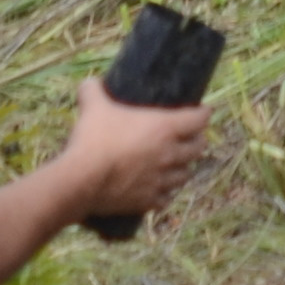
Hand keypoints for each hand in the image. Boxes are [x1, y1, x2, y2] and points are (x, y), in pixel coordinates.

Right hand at [65, 77, 211, 222]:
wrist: (81, 180)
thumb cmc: (92, 139)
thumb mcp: (93, 106)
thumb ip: (93, 90)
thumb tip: (90, 83)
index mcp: (165, 128)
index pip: (199, 119)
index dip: (203, 114)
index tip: (202, 111)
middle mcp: (169, 154)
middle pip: (198, 148)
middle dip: (197, 141)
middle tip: (190, 138)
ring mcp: (160, 180)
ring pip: (185, 175)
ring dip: (183, 168)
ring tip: (176, 165)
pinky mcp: (148, 201)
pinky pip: (165, 199)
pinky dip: (165, 194)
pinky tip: (159, 191)